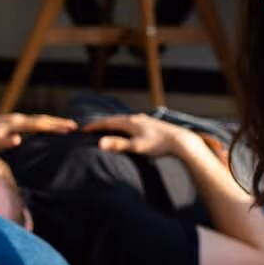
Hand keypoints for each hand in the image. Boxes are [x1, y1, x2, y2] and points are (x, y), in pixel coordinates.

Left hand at [0, 114, 76, 151]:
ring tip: (66, 126)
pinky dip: (44, 124)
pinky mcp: (14, 123)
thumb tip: (19, 139)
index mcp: (16, 123)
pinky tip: (48, 128)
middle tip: (75, 126)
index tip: (69, 128)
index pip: (40, 124)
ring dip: (53, 122)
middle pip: (42, 119)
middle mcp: (18, 118)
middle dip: (59, 122)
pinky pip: (33, 123)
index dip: (55, 126)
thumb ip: (5, 141)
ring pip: (39, 119)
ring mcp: (16, 119)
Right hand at [82, 113, 198, 157]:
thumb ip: (118, 144)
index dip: (94, 126)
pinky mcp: (151, 124)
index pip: (107, 122)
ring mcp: (144, 120)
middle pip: (114, 119)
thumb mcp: (136, 146)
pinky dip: (124, 126)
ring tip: (107, 128)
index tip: (83, 129)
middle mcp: (135, 118)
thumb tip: (100, 143)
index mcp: (129, 122)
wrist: (180, 141)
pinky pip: (132, 123)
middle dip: (102, 124)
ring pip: (124, 121)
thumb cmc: (159, 145)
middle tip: (91, 128)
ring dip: (113, 124)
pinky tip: (128, 129)